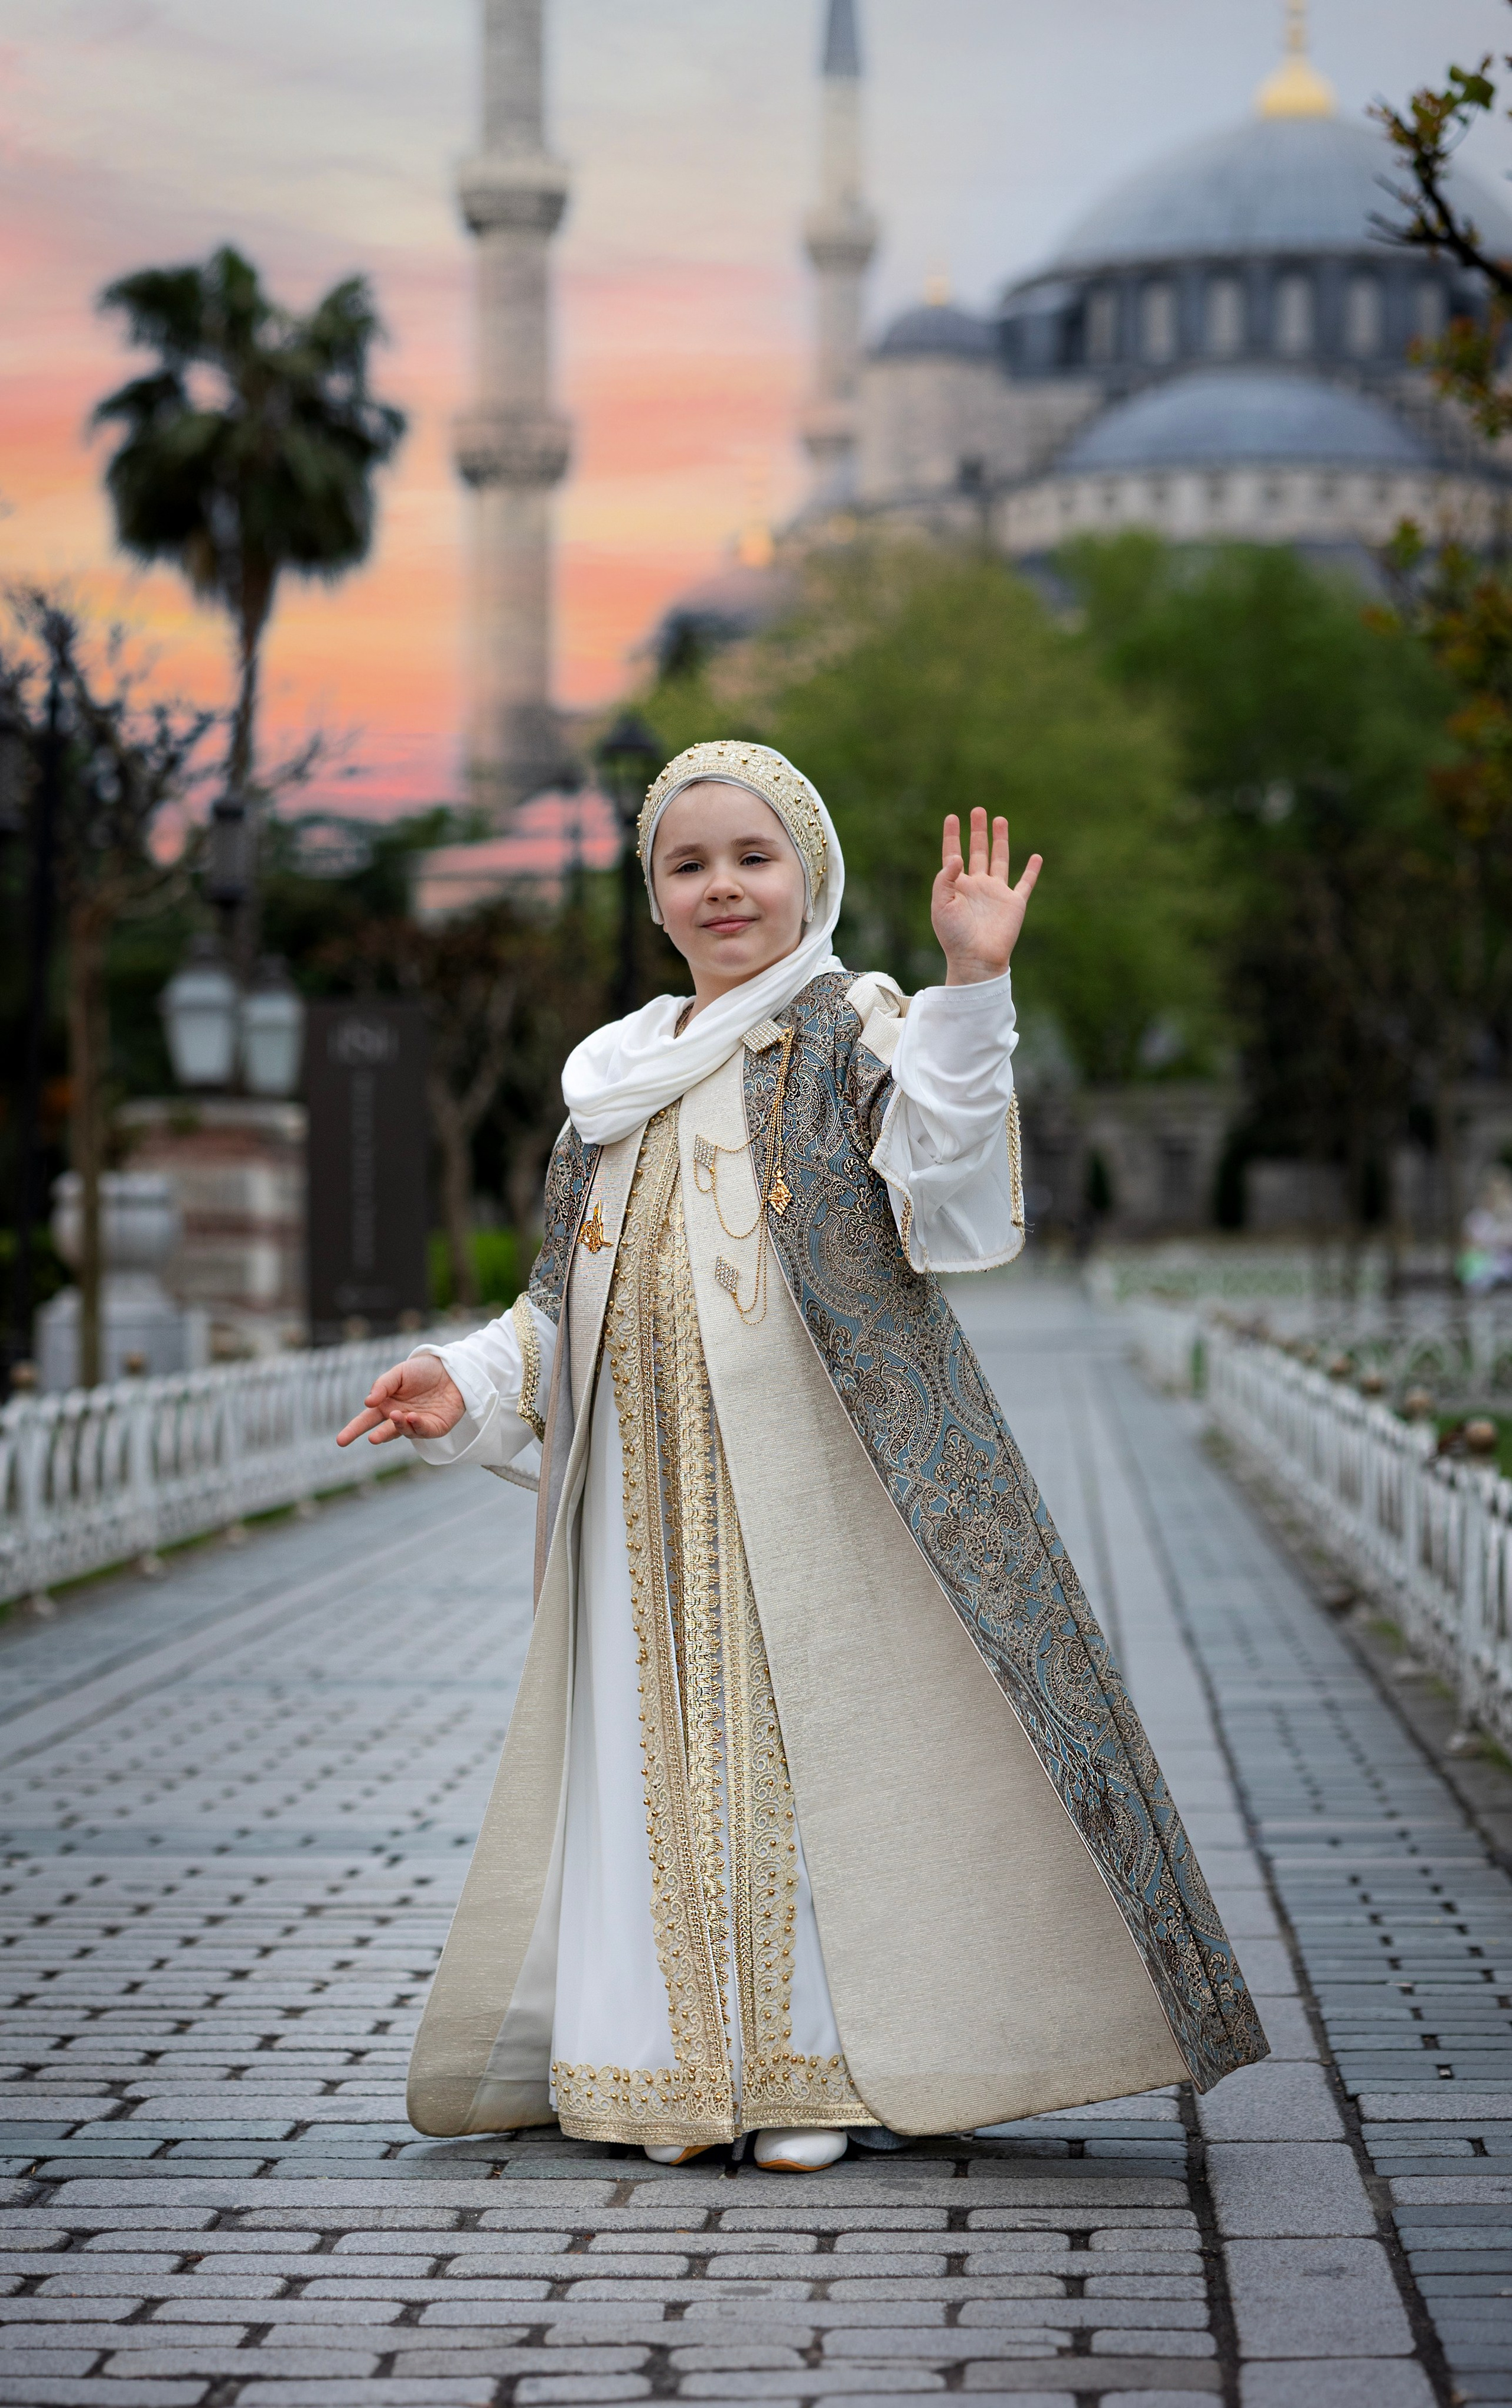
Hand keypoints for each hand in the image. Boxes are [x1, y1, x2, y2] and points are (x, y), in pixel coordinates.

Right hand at [336, 1354, 466, 1448]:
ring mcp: (417, 1424)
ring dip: (399, 1426)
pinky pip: (423, 1430)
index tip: (340, 1441)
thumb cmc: (423, 1370)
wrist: (452, 1368)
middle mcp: (399, 1417)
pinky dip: (416, 1426)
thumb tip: (367, 1402)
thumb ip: (382, 1385)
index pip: (366, 1420)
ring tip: (397, 1415)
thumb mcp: (399, 1372)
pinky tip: (412, 1417)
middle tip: (372, 1439)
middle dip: (377, 1436)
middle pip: (383, 1431)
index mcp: (387, 1404)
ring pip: (404, 1431)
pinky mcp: (435, 1427)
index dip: (353, 1430)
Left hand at [932, 808, 1041, 985]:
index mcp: (958, 886)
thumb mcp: (941, 905)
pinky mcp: (1014, 903)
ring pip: (1000, 860)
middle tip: (978, 810)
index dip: (952, 836)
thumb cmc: (955, 936)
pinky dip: (1032, 870)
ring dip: (1000, 840)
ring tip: (1000, 819)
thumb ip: (945, 879)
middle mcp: (978, 886)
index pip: (953, 855)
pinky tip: (1036, 857)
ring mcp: (997, 893)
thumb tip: (957, 857)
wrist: (976, 959)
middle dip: (978, 831)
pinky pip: (1025, 883)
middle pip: (978, 851)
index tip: (952, 817)